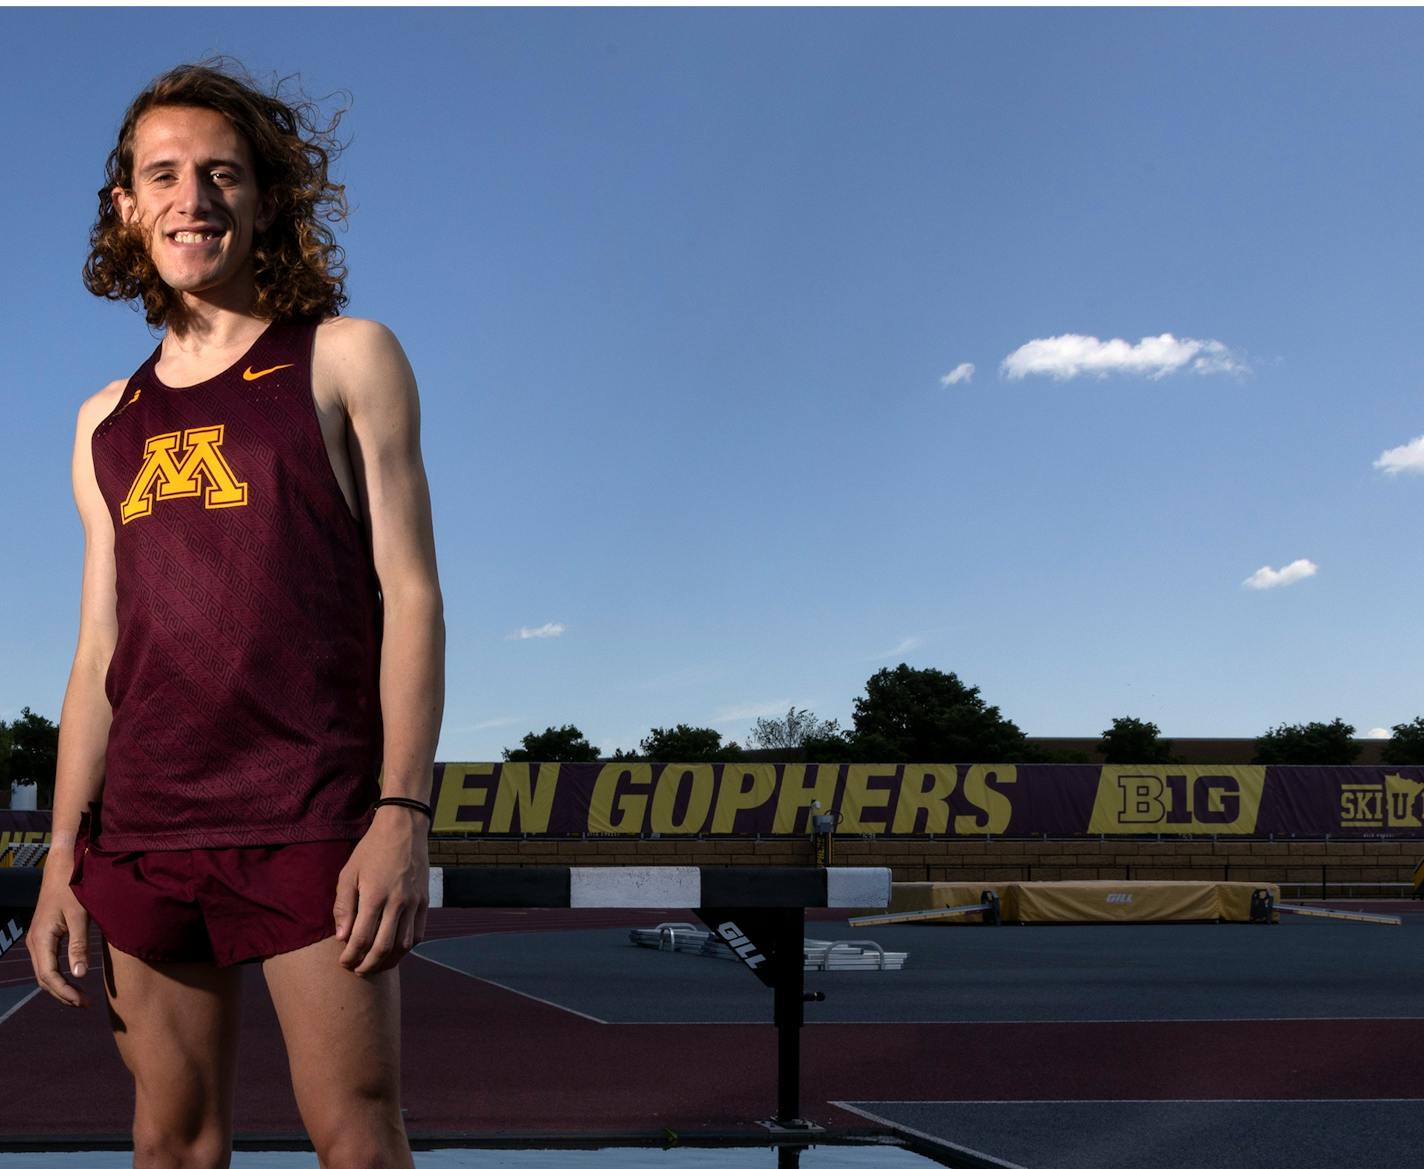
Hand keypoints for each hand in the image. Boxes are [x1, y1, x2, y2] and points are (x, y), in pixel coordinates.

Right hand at [25, 861, 91, 1007]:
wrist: (63, 866)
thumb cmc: (74, 888)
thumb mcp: (80, 917)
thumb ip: (79, 946)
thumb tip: (79, 975)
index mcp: (41, 940)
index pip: (49, 977)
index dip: (65, 992)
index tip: (84, 1001)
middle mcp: (34, 942)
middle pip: (44, 979)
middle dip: (63, 994)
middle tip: (85, 1004)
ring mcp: (37, 939)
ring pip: (45, 972)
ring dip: (61, 987)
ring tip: (80, 998)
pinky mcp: (44, 935)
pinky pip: (47, 962)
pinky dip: (59, 975)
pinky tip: (73, 979)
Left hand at [332, 808, 429, 975]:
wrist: (404, 828)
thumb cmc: (371, 850)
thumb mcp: (349, 873)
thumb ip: (344, 906)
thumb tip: (343, 937)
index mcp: (374, 895)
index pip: (361, 938)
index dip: (350, 957)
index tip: (343, 962)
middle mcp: (397, 902)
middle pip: (383, 948)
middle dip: (367, 965)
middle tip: (357, 970)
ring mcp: (414, 903)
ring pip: (404, 946)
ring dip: (388, 961)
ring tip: (375, 965)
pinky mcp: (425, 902)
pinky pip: (418, 934)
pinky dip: (406, 949)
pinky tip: (395, 951)